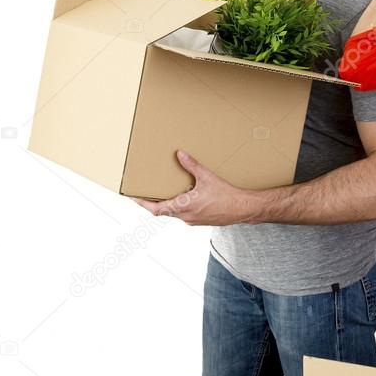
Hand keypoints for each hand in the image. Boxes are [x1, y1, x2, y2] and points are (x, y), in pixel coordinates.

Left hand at [129, 150, 249, 225]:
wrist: (243, 209)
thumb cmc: (226, 196)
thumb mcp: (207, 177)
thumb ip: (192, 166)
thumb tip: (180, 154)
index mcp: (183, 207)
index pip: (156, 209)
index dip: (142, 203)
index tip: (132, 197)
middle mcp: (185, 216)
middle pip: (163, 211)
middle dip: (153, 202)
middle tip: (144, 193)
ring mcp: (193, 220)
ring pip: (174, 213)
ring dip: (167, 204)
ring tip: (163, 193)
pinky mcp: (201, 220)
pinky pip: (184, 214)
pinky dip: (179, 206)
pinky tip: (185, 197)